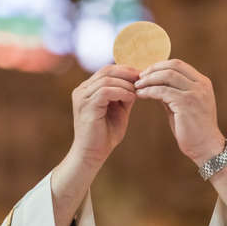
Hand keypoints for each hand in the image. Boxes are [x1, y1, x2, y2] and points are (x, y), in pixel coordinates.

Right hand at [51, 64, 138, 225]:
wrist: (93, 155)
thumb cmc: (105, 134)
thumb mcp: (119, 110)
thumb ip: (125, 95)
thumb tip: (140, 82)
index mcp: (88, 89)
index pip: (108, 70)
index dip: (126, 70)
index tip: (144, 75)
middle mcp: (82, 90)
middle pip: (107, 70)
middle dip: (128, 73)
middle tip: (144, 79)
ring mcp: (82, 97)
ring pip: (107, 79)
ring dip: (126, 84)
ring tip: (138, 92)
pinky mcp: (86, 106)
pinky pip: (105, 91)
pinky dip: (121, 92)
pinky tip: (131, 99)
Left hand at [135, 59, 224, 166]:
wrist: (206, 147)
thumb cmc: (194, 129)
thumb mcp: (184, 106)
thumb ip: (172, 93)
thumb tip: (154, 83)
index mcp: (202, 82)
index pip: (178, 64)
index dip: (160, 65)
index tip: (146, 73)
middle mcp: (201, 85)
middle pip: (172, 66)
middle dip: (152, 70)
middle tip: (139, 78)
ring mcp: (195, 93)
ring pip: (167, 76)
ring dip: (148, 80)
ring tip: (137, 86)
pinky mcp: (186, 104)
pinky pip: (162, 91)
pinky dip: (149, 91)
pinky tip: (140, 95)